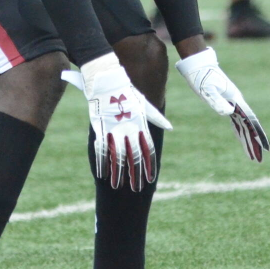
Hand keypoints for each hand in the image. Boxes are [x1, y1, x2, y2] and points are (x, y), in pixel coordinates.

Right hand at [62, 53, 171, 190]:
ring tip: (118, 187)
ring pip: (117, 157)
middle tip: (137, 189)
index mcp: (140, 125)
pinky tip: (102, 174)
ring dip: (118, 173)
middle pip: (134, 157)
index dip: (150, 166)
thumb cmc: (127, 92)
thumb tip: (169, 126)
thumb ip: (156, 118)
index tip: (151, 180)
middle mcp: (129, 130)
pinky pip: (101, 150)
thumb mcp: (144, 104)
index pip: (148, 150)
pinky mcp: (100, 128)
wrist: (107, 80)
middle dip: (135, 174)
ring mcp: (114, 130)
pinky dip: (101, 163)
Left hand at [175, 47, 269, 161]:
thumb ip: (217, 102)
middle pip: (249, 127)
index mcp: (236, 100)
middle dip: (254, 144)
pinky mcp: (226, 103)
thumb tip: (229, 114)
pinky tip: (242, 139)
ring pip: (243, 126)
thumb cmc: (202, 76)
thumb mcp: (208, 90)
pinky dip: (240, 132)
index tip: (266, 148)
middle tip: (259, 160)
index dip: (258, 135)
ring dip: (248, 140)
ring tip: (252, 156)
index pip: (251, 121)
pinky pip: (236, 122)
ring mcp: (233, 103)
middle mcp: (237, 103)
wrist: (199, 64)